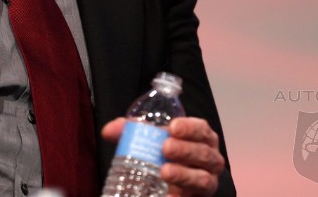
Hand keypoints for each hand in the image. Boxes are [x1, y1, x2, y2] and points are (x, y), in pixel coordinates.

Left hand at [102, 116, 224, 196]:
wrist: (175, 180)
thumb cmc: (165, 152)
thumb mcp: (152, 137)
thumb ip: (132, 131)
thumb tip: (108, 131)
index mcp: (201, 136)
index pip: (201, 128)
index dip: (189, 127)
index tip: (172, 127)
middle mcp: (209, 156)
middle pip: (203, 152)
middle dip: (185, 149)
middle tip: (165, 148)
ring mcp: (207, 179)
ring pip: (202, 177)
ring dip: (184, 175)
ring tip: (164, 172)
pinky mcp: (201, 196)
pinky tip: (169, 195)